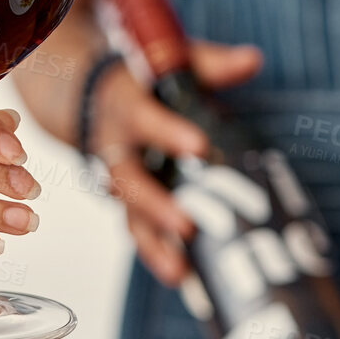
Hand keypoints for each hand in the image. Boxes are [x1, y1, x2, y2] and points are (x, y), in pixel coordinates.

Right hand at [88, 42, 261, 283]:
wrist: (86, 94)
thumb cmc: (139, 78)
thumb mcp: (168, 62)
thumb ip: (210, 63)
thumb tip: (254, 59)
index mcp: (123, 107)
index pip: (143, 119)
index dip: (167, 133)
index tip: (199, 146)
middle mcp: (113, 147)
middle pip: (128, 181)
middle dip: (155, 206)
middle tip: (186, 226)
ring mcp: (118, 179)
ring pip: (129, 216)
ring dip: (153, 245)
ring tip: (180, 273)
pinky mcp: (128, 201)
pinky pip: (140, 230)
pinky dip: (159, 254)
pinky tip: (186, 279)